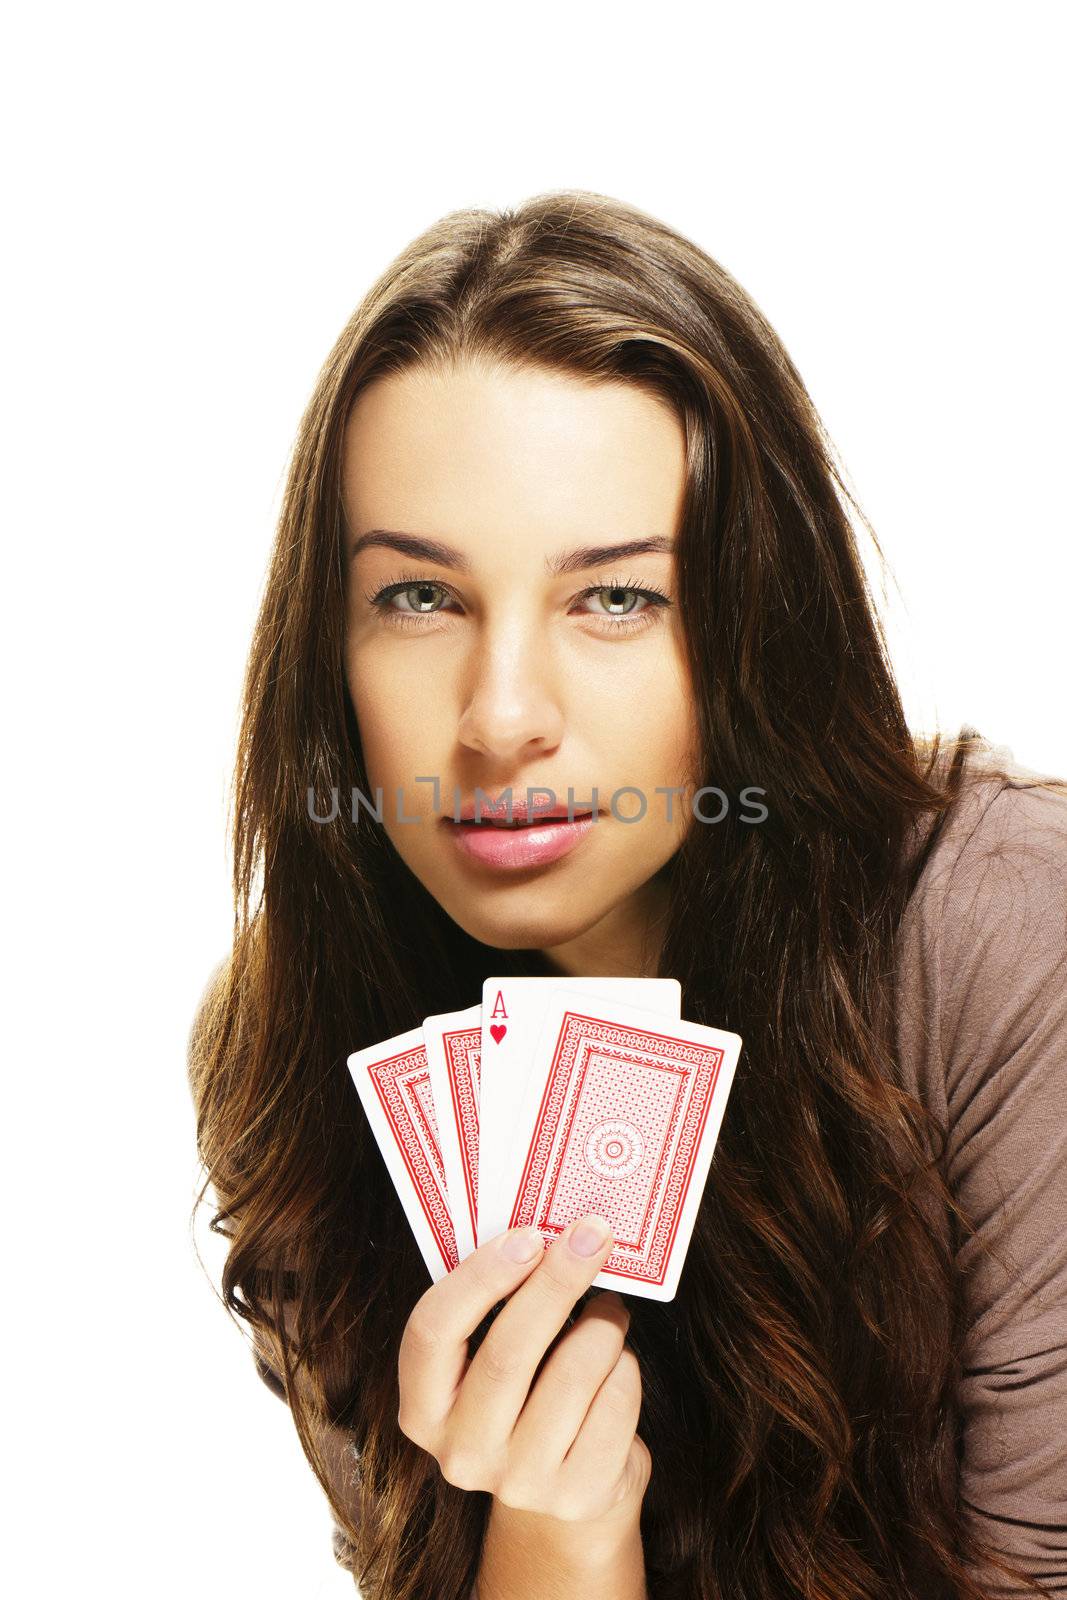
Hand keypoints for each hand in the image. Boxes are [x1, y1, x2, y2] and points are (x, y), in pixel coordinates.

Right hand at [397, 1213, 651, 1527]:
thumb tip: (549, 1233)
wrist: (564, 1486)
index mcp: (423, 1408)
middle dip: (556, 1283)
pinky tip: (617, 1362)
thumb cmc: (525, 1392)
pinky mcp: (578, 1495)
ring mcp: (520, 1482)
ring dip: (602, 1325)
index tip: (528, 1235)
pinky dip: (625, 1368)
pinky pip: (615, 1405)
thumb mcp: (489, 1357)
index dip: (479, 1277)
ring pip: (572, 1376)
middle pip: (507, 1352)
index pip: (432, 1332)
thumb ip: (499, 1303)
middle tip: (591, 1236)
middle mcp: (462, 1453)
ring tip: (611, 1308)